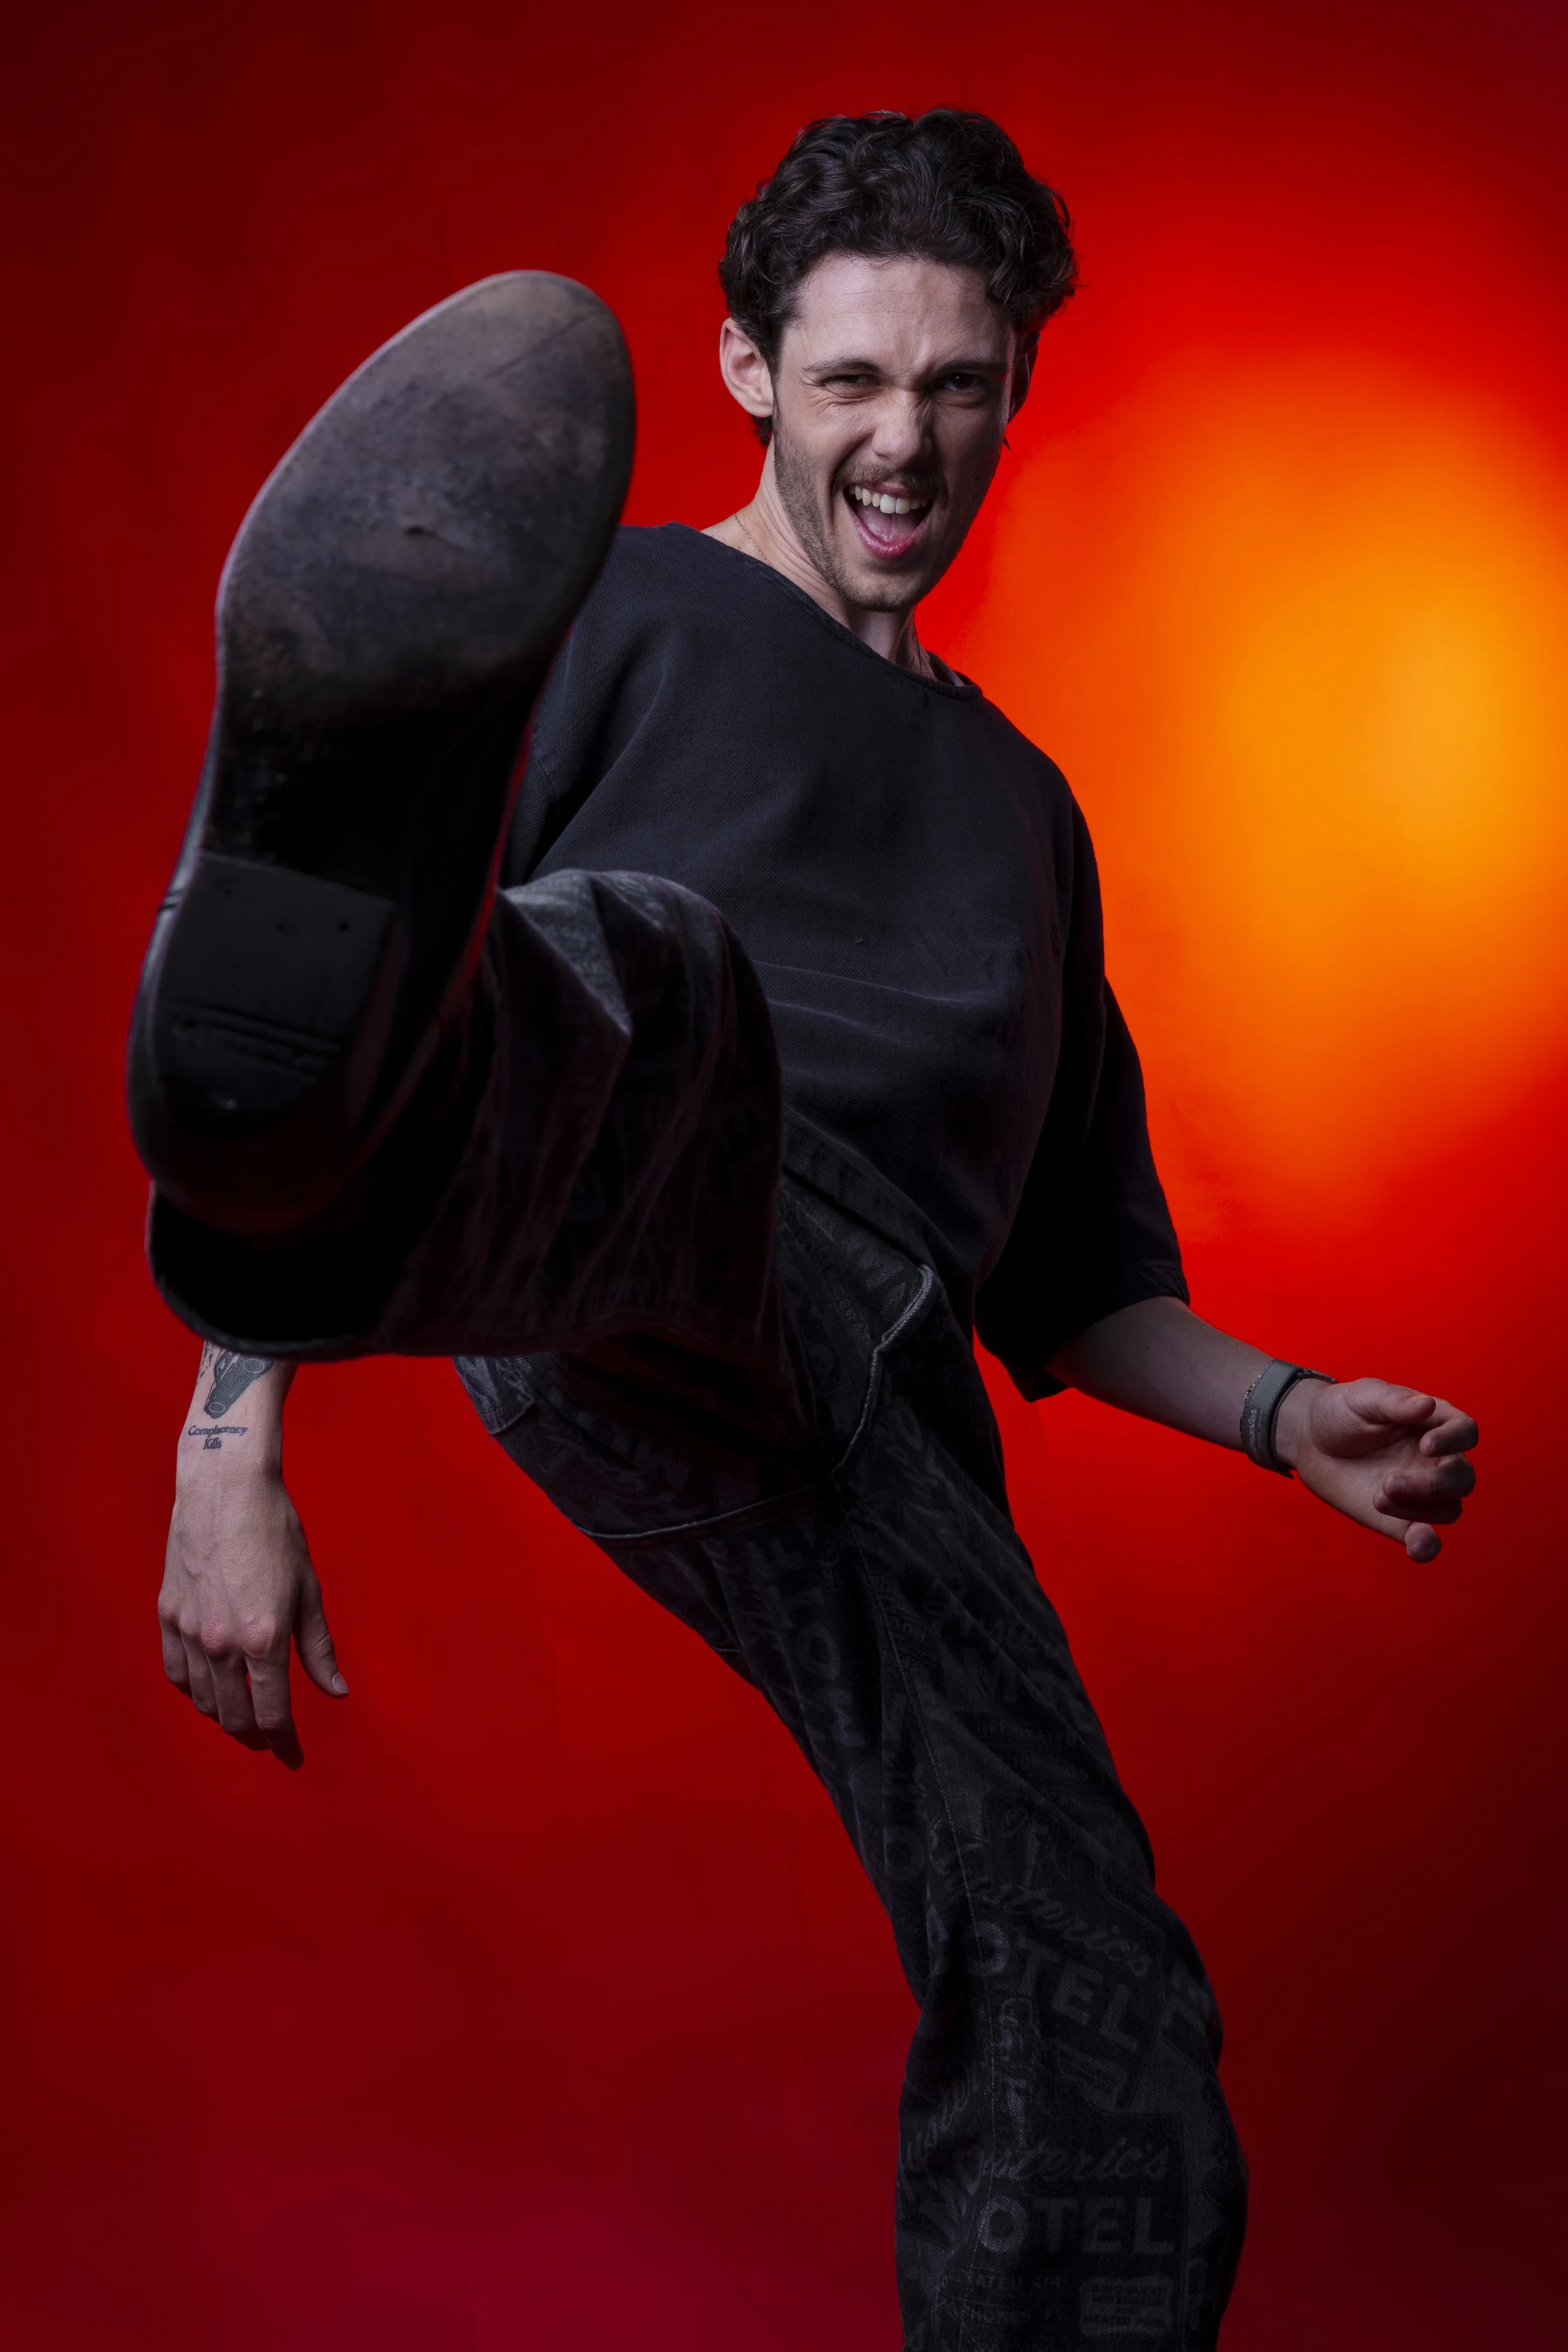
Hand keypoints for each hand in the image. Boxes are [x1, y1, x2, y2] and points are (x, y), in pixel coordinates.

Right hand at [159, 1459, 346, 1768]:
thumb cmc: (275, 1533)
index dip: (284, 1741)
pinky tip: (208, 1690)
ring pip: (202, 1699)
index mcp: (263, 1638)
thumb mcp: (308, 1591)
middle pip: (233, 1715)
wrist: (225, 1489)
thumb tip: (337, 1691)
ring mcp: (189, 1630)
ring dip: (224, 1716)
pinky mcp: (168, 1614)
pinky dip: (192, 1690)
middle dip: (254, 1735)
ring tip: (243, 1717)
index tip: (292, 1754)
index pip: (272, 1713)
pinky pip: (175, 1671)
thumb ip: (318, 1649)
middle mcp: (220, 1643)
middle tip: (270, 1740)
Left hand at [1275, 1377, 1477, 1562]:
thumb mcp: (1363, 1397)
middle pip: (1462, 1477)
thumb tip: (1427, 1404)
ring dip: (1421, 1510)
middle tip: (1390, 1482)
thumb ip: (1394, 1402)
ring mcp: (1421, 1492)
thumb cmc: (1342, 1410)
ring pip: (1448, 1508)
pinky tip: (1417, 1549)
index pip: (1466, 1432)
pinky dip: (1427, 1546)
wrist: (1310, 1440)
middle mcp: (1436, 1460)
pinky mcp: (1401, 1518)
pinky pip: (1425, 1538)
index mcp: (1434, 1423)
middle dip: (1433, 1484)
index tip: (1426, 1446)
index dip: (1455, 1440)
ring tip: (1378, 1497)